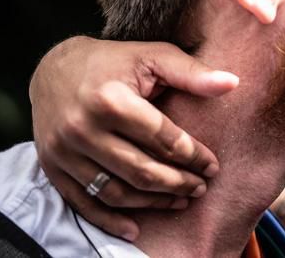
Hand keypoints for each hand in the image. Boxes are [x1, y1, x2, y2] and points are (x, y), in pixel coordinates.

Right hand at [30, 36, 238, 239]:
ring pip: (116, 192)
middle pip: (141, 170)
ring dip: (152, 202)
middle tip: (201, 188)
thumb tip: (233, 83)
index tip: (213, 166)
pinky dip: (109, 221)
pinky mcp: (51, 167)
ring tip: (180, 200)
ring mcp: (63, 151)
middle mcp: (83, 128)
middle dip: (178, 184)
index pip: (162, 139)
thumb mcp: (154, 56)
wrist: (55, 69)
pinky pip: (83, 203)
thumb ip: (192, 73)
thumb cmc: (115, 62)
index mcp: (110, 99)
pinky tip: (135, 228)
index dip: (193, 156)